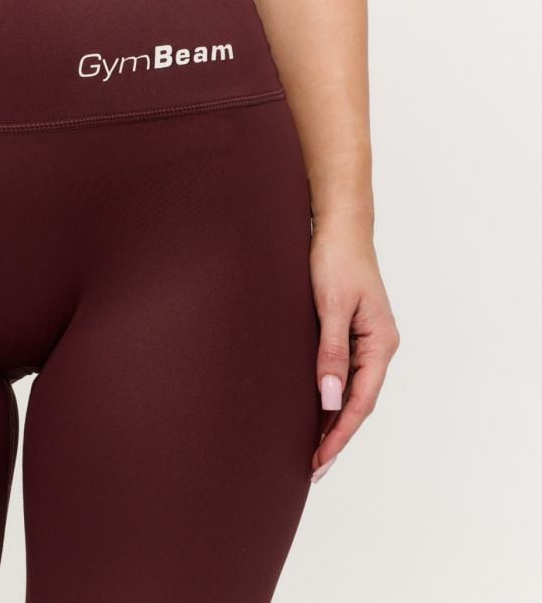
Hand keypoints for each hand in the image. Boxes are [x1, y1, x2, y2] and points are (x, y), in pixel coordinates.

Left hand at [308, 220, 399, 482]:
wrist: (338, 226)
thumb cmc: (335, 259)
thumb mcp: (331, 306)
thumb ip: (331, 352)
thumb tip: (332, 400)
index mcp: (380, 343)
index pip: (361, 402)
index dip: (339, 435)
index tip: (318, 461)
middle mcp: (377, 346)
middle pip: (359, 402)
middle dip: (337, 436)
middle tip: (312, 468)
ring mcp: (365, 340)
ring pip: (352, 390)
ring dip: (334, 420)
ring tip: (313, 449)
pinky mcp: (351, 332)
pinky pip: (343, 373)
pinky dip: (331, 396)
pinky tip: (316, 408)